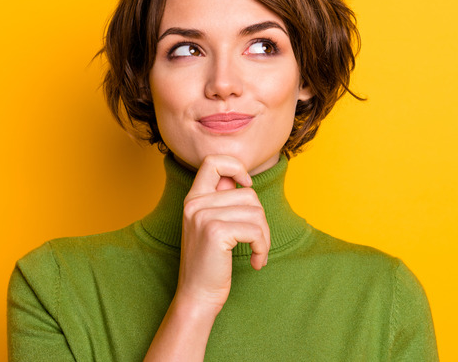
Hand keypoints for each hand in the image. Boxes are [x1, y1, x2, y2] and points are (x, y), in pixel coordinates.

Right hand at [175, 154, 270, 312]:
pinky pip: (255, 230)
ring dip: (264, 237)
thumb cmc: (210, 263)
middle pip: (248, 194)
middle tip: (257, 242)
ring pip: (256, 212)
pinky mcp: (216, 231)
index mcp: (193, 198)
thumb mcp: (211, 226)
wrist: (197, 296)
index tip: (246, 184)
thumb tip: (243, 180)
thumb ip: (222, 201)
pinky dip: (262, 248)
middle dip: (261, 220)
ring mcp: (203, 216)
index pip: (213, 161)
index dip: (235, 166)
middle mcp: (195, 203)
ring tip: (257, 253)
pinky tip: (256, 261)